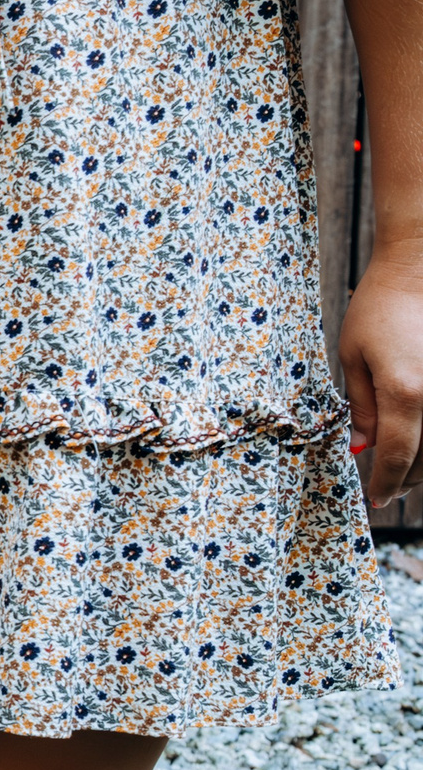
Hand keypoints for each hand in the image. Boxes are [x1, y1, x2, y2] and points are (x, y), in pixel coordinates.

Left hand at [342, 238, 422, 506]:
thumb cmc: (380, 307)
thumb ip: (363, 408)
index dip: (385, 484)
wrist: (420, 269)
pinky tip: (422, 443)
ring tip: (403, 471)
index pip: (396, 457)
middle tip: (386, 487)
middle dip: (405, 480)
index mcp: (407, 393)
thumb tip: (363, 449)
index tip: (375, 501)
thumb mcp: (354, 357)